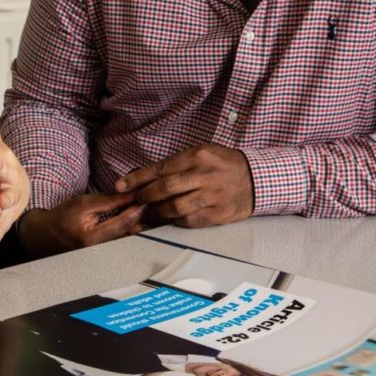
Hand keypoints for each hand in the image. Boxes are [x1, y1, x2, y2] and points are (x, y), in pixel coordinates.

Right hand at [22, 192, 144, 254]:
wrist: (47, 236)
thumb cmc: (62, 217)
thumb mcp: (84, 203)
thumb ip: (109, 201)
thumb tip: (131, 195)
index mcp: (92, 238)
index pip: (122, 223)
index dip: (136, 209)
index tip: (145, 197)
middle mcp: (99, 252)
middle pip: (128, 233)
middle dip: (139, 217)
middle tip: (148, 202)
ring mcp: (102, 257)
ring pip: (127, 239)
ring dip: (136, 223)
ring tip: (140, 209)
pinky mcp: (104, 256)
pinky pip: (122, 242)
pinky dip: (129, 229)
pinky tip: (132, 219)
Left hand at [115, 144, 253, 227]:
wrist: (255, 179)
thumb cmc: (223, 165)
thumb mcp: (202, 154)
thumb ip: (176, 164)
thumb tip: (144, 177)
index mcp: (198, 156)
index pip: (160, 169)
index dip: (137, 179)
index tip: (121, 186)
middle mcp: (205, 175)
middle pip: (165, 189)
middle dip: (144, 197)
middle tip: (135, 201)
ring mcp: (212, 196)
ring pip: (175, 208)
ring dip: (157, 213)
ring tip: (148, 213)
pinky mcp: (218, 214)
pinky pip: (189, 221)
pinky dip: (174, 221)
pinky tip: (167, 219)